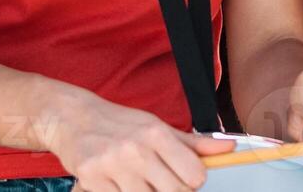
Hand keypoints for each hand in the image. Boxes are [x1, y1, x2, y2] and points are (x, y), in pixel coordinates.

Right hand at [46, 93, 233, 191]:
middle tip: (163, 181)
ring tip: (140, 181)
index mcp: (157, 134)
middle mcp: (136, 150)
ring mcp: (112, 166)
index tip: (187, 179)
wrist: (73, 119)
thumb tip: (228, 148)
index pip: (193, 175)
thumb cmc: (121, 124)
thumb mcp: (158, 126)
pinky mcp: (91, 181)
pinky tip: (120, 184)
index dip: (194, 182)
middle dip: (173, 191)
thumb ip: (194, 143)